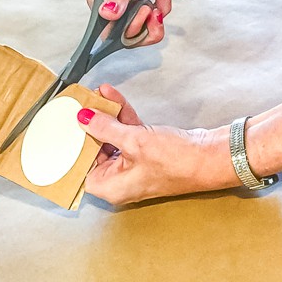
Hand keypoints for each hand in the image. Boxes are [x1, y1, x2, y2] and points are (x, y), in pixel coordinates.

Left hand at [77, 85, 239, 203]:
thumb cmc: (177, 161)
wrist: (212, 157)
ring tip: (98, 94)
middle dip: (91, 124)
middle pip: (96, 150)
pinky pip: (128, 134)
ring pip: (113, 138)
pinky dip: (123, 117)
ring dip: (108, 116)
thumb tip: (83, 118)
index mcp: (111, 187)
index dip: (75, 146)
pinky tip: (114, 98)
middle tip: (83, 103)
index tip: (68, 124)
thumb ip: (105, 128)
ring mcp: (134, 165)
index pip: (81, 167)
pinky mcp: (147, 152)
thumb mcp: (134, 141)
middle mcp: (120, 179)